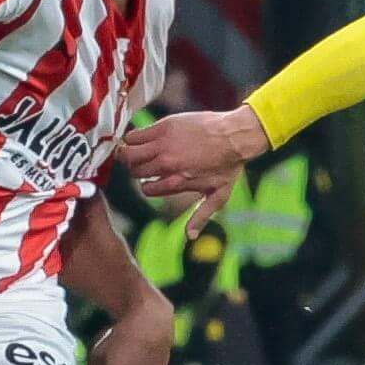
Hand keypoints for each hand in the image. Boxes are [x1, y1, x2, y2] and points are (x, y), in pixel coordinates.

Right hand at [121, 106, 269, 233]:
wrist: (235, 136)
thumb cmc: (229, 165)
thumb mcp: (218, 196)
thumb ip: (201, 216)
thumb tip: (190, 236)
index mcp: (176, 183)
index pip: (146, 189)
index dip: (148, 185)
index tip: (154, 179)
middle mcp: (166, 165)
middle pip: (134, 171)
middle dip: (137, 170)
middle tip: (145, 164)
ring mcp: (163, 145)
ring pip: (128, 153)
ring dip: (129, 154)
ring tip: (136, 152)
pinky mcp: (163, 127)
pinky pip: (134, 135)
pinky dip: (132, 139)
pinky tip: (141, 139)